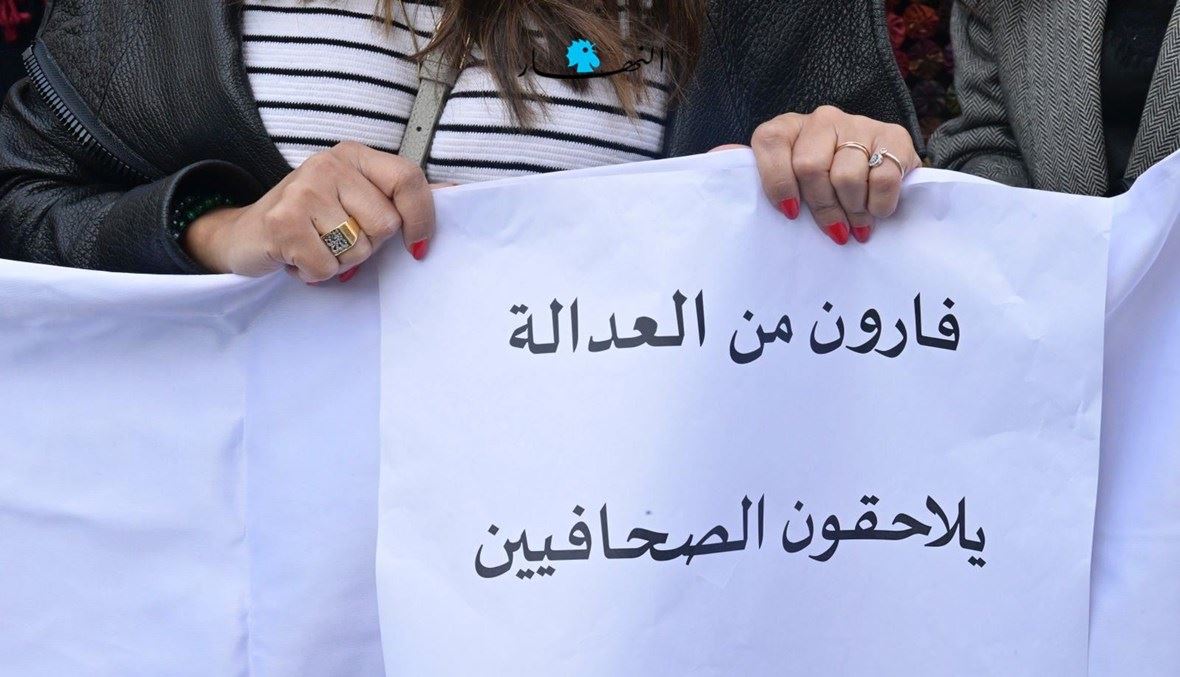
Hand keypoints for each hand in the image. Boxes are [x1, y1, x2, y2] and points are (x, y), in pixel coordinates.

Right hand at [184, 141, 433, 281]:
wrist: (242, 234)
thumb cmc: (309, 221)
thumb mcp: (355, 199)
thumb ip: (398, 196)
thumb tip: (454, 192)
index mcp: (354, 155)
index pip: (409, 179)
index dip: (421, 219)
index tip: (417, 248)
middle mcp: (330, 163)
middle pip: (386, 224)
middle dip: (368, 247)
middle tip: (338, 240)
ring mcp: (304, 189)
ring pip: (359, 249)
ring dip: (340, 262)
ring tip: (315, 247)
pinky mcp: (283, 221)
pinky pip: (328, 266)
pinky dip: (316, 273)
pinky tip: (297, 257)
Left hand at [749, 105, 920, 244]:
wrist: (877, 171)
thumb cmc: (818, 187)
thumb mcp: (782, 181)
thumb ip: (750, 173)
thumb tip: (713, 160)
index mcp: (787, 128)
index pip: (770, 143)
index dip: (778, 183)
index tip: (789, 214)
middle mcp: (822, 119)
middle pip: (810, 168)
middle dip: (821, 208)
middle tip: (833, 228)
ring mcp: (858, 124)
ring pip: (846, 177)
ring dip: (852, 210)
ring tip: (855, 221)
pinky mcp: (894, 136)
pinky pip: (882, 178)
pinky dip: (878, 206)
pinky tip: (875, 210)